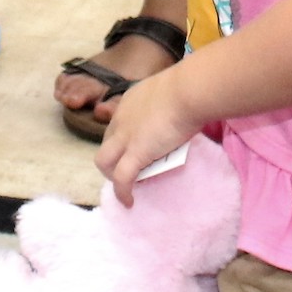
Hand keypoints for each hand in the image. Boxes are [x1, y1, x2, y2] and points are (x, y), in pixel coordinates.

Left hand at [95, 65, 201, 201]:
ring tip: (126, 187)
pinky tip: (129, 202)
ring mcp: (125, 137)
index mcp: (130, 101)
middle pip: (107, 143)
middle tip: (134, 169)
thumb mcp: (171, 94)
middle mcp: (121, 118)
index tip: (138, 148)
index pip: (118, 124)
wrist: (187, 92)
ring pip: (104, 161)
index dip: (124, 139)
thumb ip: (169, 105)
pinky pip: (122, 178)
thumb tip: (182, 113)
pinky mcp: (135, 154)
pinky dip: (122, 192)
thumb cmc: (187, 89)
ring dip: (113, 175)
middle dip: (116, 158)